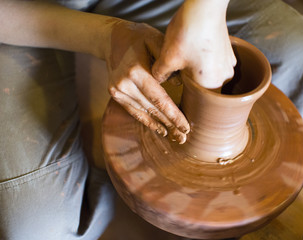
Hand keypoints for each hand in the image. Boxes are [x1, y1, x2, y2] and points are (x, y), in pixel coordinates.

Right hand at [105, 20, 189, 142]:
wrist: (110, 38)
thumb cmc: (138, 38)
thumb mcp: (156, 41)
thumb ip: (167, 64)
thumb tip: (178, 86)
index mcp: (136, 71)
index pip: (159, 99)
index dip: (173, 115)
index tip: (186, 127)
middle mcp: (125, 84)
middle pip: (152, 109)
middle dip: (170, 124)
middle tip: (184, 138)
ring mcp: (118, 91)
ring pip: (144, 113)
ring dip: (160, 125)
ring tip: (175, 137)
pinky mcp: (115, 94)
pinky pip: (134, 111)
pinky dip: (147, 121)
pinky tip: (160, 129)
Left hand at [152, 0, 235, 88]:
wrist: (205, 6)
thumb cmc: (190, 32)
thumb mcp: (168, 57)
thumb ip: (160, 73)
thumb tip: (157, 79)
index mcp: (211, 85)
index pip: (193, 96)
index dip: (180, 86)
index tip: (175, 75)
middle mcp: (224, 78)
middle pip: (200, 85)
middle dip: (187, 76)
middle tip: (179, 60)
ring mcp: (229, 65)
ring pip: (207, 73)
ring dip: (195, 67)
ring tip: (188, 51)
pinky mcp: (229, 53)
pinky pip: (214, 63)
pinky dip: (204, 58)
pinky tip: (196, 46)